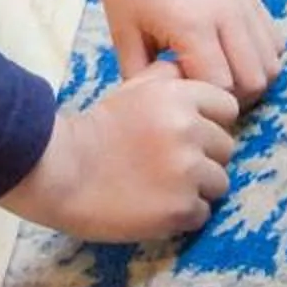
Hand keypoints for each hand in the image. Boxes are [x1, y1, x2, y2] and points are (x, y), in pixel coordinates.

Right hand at [0, 68, 239, 242]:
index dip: (210, 121)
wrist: (60, 172)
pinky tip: (154, 205)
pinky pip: (202, 213)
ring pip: (218, 183)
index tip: (187, 133)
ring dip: (195, 188)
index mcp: (178, 96)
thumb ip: (166, 77)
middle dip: (203, 156)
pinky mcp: (181, 209)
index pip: (227, 107)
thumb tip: (192, 72)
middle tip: (167, 162)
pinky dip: (182, 214)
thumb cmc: (95, 130)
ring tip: (160, 185)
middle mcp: (188, 130)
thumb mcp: (131, 88)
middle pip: (225, 148)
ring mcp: (187, 172)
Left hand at [71, 0, 284, 106]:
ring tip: (218, 74)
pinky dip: (260, 57)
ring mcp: (242, 2)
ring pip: (272, 64)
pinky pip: (274, 40)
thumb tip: (164, 110)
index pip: (221, 88)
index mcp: (191, 24)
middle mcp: (226, 13)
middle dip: (233, 97)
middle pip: (255, 81)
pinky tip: (230, 54)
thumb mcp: (124, 37)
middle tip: (203, 91)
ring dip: (251, 79)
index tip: (184, 96)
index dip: (205, 101)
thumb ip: (143, 80)